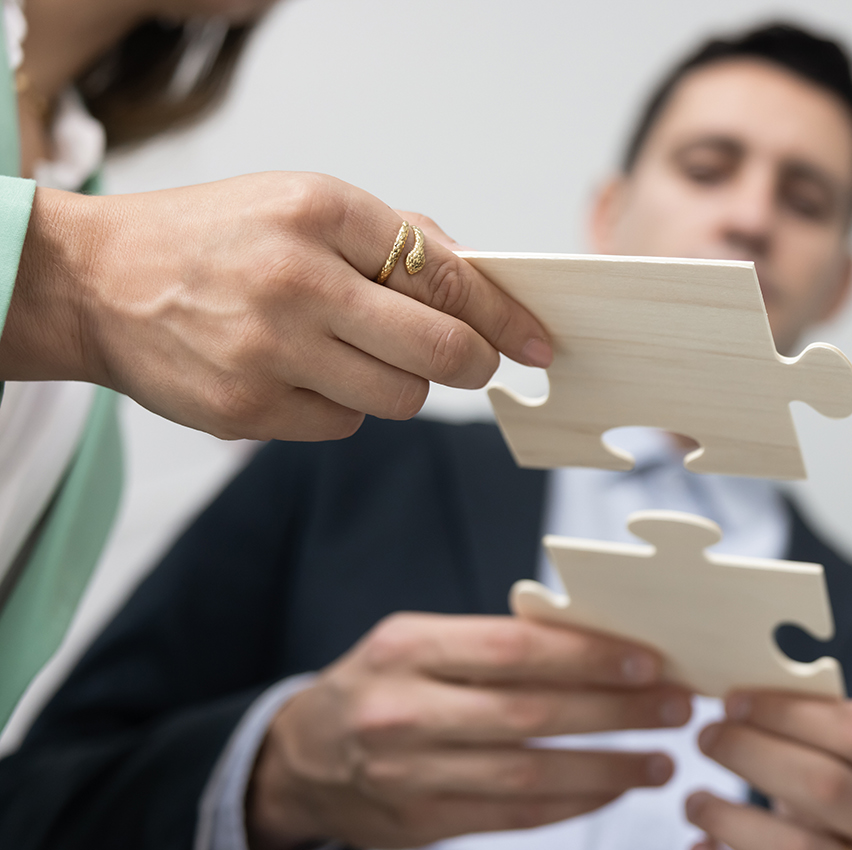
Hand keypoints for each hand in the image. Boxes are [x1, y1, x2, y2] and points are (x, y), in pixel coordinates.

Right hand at [0, 174, 552, 440]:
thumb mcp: (302, 204)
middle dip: (473, 362)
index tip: (534, 341)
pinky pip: (345, 425)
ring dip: (402, 383)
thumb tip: (481, 277)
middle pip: (439, 351)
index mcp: (319, 212)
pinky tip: (299, 374)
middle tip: (475, 362)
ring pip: (401, 398)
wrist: (97, 283)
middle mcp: (297, 280)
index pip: (444, 274)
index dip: (502, 316)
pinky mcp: (248, 411)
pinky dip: (342, 406)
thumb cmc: (219, 239)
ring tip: (353, 350)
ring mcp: (270, 352)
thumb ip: (395, 236)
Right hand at [248, 613, 689, 849]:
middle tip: (677, 707)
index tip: (649, 661)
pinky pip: (515, 816)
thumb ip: (492, 643)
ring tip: (663, 760)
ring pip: (531, 774)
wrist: (298, 762)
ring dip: (608, 768)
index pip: (514, 649)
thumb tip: (601, 642)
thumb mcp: (417, 642)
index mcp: (407, 648)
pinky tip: (616, 789)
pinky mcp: (423, 825)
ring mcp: (410, 775)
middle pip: (532, 713)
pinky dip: (574, 804)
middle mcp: (403, 711)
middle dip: (617, 711)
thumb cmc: (381, 685)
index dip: (587, 656)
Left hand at [686, 691, 851, 849]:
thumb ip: (814, 726)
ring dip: (731, 820)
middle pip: (827, 787)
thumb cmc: (843, 805)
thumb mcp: (850, 764)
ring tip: (692, 801)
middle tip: (706, 739)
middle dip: (755, 756)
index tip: (733, 701)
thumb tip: (739, 695)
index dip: (791, 712)